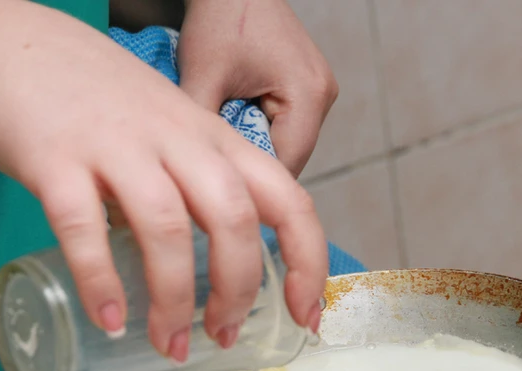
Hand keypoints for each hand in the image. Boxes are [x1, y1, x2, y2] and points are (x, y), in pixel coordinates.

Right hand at [0, 2, 326, 359]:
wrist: (21, 52)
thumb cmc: (108, 108)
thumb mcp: (178, 133)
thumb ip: (206, 188)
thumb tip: (230, 274)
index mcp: (217, 140)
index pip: (289, 201)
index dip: (308, 263)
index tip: (305, 316)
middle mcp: (177, 140)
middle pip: (233, 219)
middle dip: (237, 291)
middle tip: (223, 335)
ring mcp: (118, 146)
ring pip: (166, 228)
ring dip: (173, 300)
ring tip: (169, 344)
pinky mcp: (57, 158)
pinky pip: (84, 227)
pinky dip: (100, 282)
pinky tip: (109, 322)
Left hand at [177, 0, 338, 176]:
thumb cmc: (220, 19)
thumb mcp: (202, 78)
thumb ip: (203, 131)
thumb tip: (197, 176)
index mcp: (309, 94)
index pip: (288, 164)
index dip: (255, 185)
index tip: (224, 199)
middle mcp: (324, 95)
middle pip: (290, 156)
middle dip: (254, 166)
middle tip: (217, 172)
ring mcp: (319, 91)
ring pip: (287, 143)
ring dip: (256, 147)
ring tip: (222, 142)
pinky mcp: (308, 87)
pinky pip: (285, 125)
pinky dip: (259, 129)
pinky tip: (234, 120)